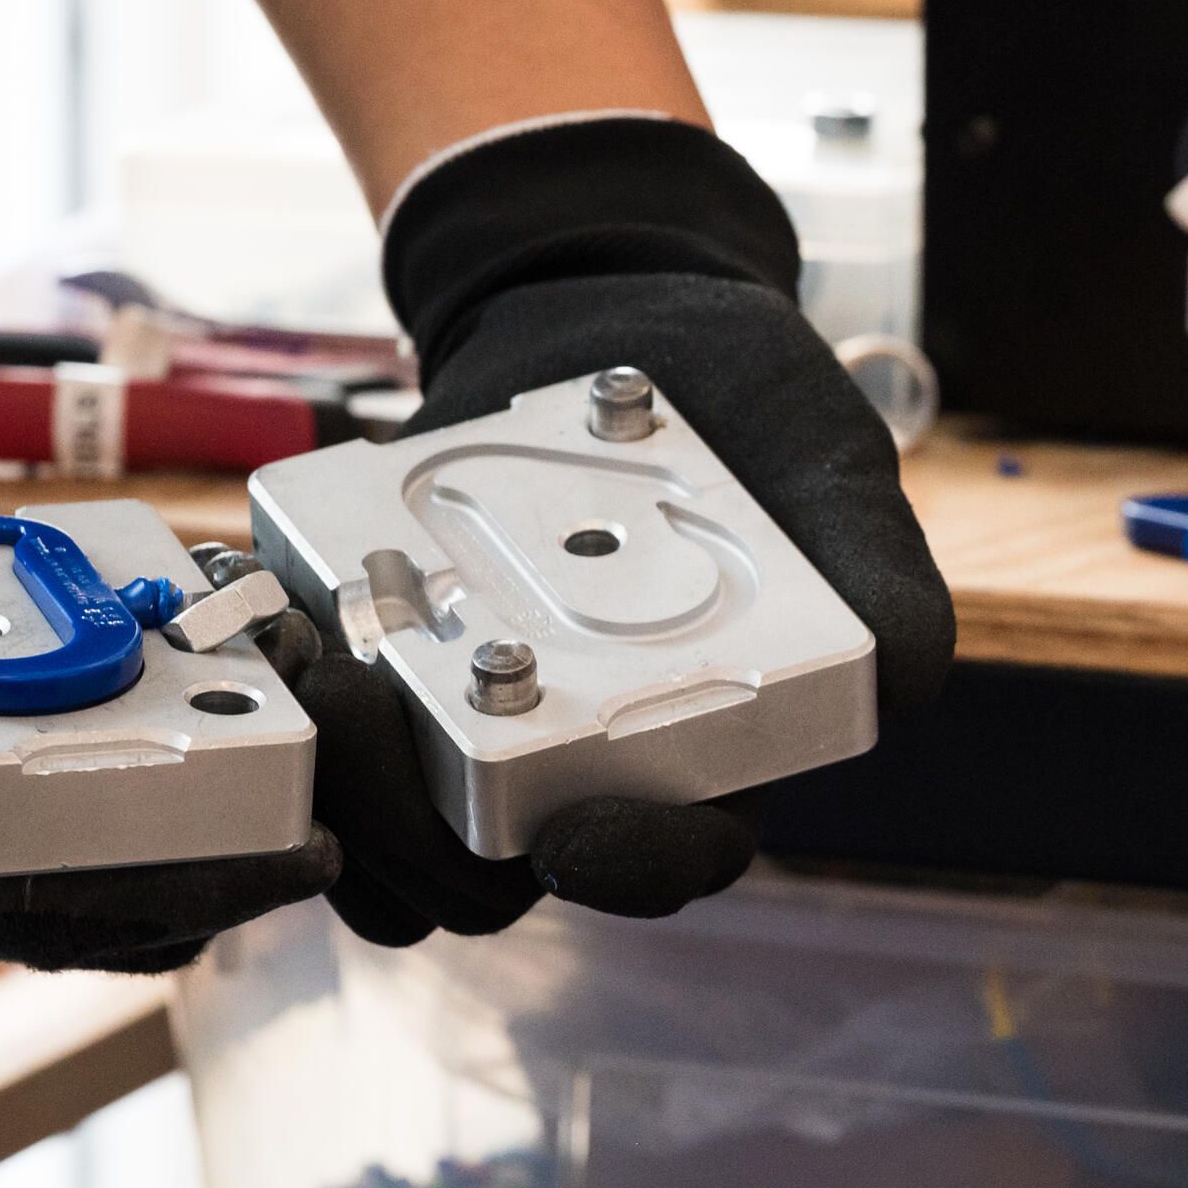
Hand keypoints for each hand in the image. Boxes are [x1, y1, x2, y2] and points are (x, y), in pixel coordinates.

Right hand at [0, 325, 336, 972]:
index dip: (172, 899)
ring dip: (191, 756)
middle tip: (337, 803)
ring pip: (83, 789)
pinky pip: (48, 702)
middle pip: (89, 867)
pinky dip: (126, 676)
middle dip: (217, 840)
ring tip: (297, 708)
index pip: (32, 916)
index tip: (290, 868)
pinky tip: (199, 633)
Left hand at [289, 117, 953, 946]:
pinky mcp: (385, 662)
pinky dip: (291, 709)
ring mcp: (473, 720)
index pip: (667, 861)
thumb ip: (884, 581)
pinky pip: (323, 745)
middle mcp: (581, 762)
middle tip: (394, 728)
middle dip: (431, 842)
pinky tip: (283, 628)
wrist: (616, 301)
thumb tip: (904, 682)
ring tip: (322, 679)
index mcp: (704, 752)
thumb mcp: (838, 467)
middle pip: (493, 886)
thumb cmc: (751, 404)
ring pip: (389, 842)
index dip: (629, 869)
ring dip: (342, 791)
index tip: (580, 831)